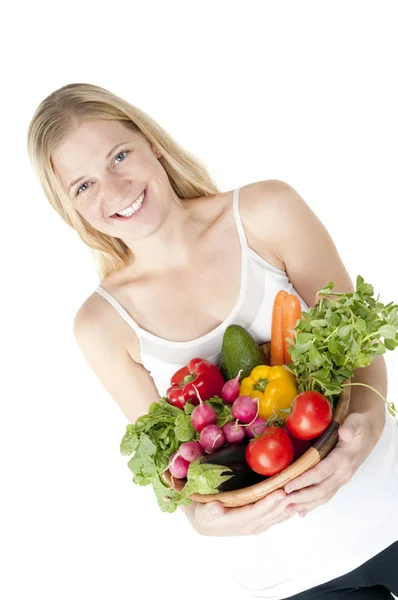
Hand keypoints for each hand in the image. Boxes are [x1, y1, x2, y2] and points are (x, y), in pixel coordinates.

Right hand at [179, 489, 294, 535]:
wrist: (205, 523)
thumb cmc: (203, 514)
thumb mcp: (201, 511)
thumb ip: (209, 510)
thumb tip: (217, 507)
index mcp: (237, 521)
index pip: (256, 512)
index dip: (268, 503)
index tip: (279, 493)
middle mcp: (250, 526)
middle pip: (270, 514)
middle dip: (283, 503)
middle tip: (295, 489)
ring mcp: (257, 526)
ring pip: (276, 517)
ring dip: (288, 507)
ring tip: (300, 494)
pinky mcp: (260, 523)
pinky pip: (276, 518)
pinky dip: (287, 511)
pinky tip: (297, 503)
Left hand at [282, 412, 373, 517]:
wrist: (367, 433)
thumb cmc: (358, 426)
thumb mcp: (356, 422)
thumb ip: (350, 427)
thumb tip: (344, 432)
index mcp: (343, 460)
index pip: (320, 473)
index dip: (304, 481)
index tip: (287, 486)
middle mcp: (342, 474)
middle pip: (320, 490)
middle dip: (301, 497)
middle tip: (282, 501)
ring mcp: (341, 480)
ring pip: (322, 497)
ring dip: (305, 504)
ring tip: (287, 509)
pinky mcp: (338, 482)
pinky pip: (325, 496)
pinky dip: (313, 505)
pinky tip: (301, 512)